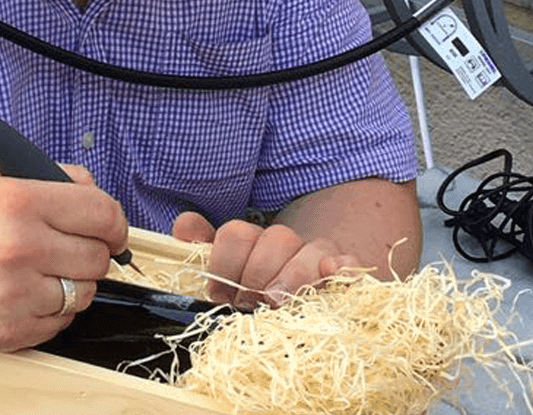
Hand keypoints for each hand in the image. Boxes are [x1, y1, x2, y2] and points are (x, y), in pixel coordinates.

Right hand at [0, 165, 128, 350]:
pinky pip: (61, 322)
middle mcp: (21, 248)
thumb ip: (52, 181)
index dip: (115, 222)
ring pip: (85, 293)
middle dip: (94, 251)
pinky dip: (54, 310)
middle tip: (73, 247)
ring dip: (75, 282)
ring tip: (46, 270)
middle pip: (98, 257)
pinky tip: (29, 293)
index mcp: (19, 202)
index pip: (102, 213)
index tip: (113, 229)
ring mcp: (16, 294)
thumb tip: (95, 192)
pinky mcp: (10, 330)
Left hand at [171, 211, 359, 309]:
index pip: (236, 234)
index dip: (224, 265)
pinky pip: (349, 263)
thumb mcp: (228, 269)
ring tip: (275, 302)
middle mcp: (287, 242)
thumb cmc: (258, 288)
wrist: (307, 291)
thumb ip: (203, 247)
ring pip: (308, 250)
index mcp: (254, 239)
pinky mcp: (345, 274)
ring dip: (291, 276)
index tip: (219, 294)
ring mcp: (318, 256)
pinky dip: (343, 267)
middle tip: (247, 305)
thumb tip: (183, 227)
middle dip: (256, 275)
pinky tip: (333, 273)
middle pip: (274, 239)